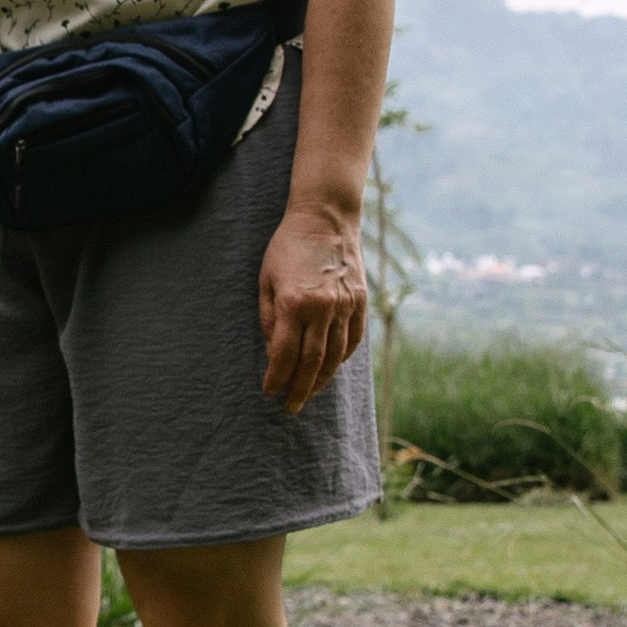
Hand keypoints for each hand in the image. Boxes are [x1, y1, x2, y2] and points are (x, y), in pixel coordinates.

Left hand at [259, 202, 366, 414]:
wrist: (325, 219)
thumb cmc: (287, 248)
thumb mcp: (266, 281)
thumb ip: (269, 320)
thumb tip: (274, 354)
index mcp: (295, 303)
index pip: (284, 354)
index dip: (276, 378)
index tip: (269, 391)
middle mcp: (323, 308)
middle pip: (311, 362)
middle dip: (299, 389)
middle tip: (289, 406)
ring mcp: (345, 306)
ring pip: (334, 356)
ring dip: (321, 380)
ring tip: (308, 394)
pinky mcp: (360, 302)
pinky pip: (352, 340)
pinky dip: (341, 359)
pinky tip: (330, 369)